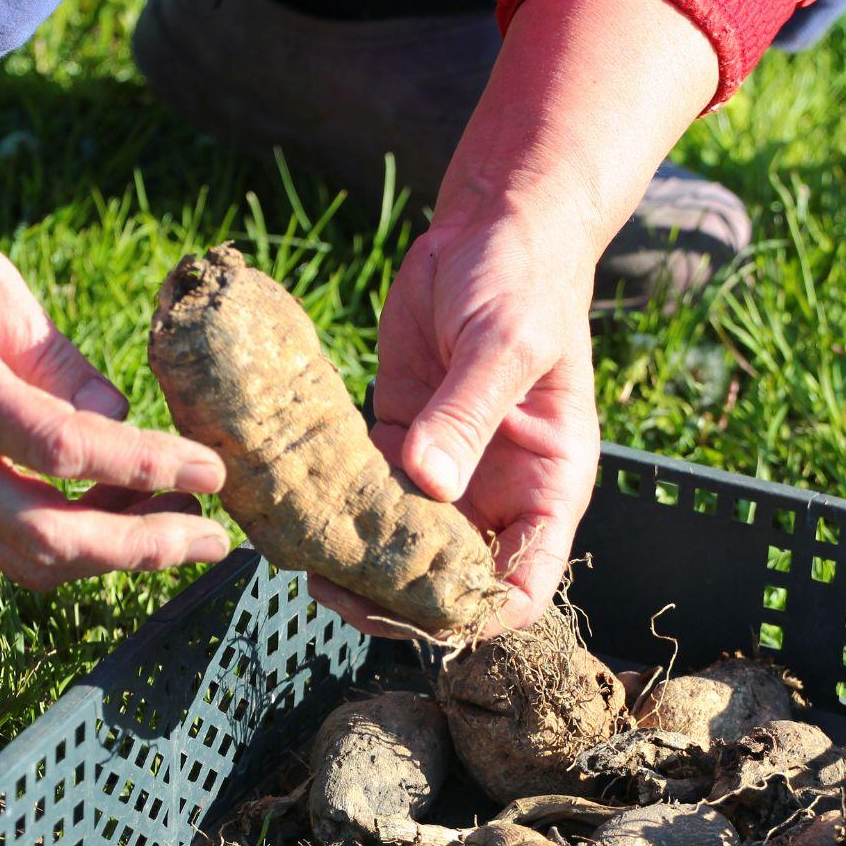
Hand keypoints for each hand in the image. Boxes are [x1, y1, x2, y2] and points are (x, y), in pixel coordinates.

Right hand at [0, 210, 229, 588]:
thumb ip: (51, 353)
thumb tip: (116, 417)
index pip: (65, 451)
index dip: (147, 468)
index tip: (211, 474)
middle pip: (52, 538)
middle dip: (144, 550)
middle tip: (212, 541)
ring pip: (31, 559)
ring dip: (114, 556)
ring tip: (179, 529)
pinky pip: (8, 547)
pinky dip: (74, 544)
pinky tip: (120, 518)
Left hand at [310, 206, 600, 636]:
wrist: (490, 228)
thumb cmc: (523, 278)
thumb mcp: (507, 341)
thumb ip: (469, 412)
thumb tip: (430, 484)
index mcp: (546, 488)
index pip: (521, 588)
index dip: (473, 617)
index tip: (411, 613)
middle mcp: (496, 495)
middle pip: (450, 585)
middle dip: (398, 601)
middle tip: (333, 588)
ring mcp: (446, 474)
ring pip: (402, 550)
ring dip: (359, 564)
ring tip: (306, 560)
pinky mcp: (400, 443)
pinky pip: (369, 497)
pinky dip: (337, 512)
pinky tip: (299, 514)